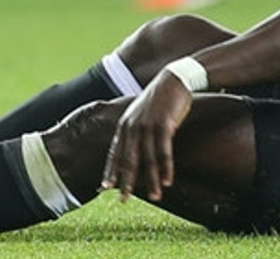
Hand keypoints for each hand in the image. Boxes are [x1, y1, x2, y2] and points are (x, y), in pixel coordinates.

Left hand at [101, 70, 192, 202]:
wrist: (174, 80)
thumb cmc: (159, 98)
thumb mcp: (141, 113)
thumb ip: (135, 128)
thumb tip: (132, 145)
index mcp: (125, 124)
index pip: (115, 153)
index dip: (110, 171)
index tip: (105, 187)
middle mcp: (133, 126)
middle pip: (128, 160)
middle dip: (127, 182)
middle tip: (124, 200)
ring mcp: (148, 126)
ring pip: (148, 159)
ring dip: (152, 180)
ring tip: (156, 196)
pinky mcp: (164, 125)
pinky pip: (164, 151)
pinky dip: (166, 167)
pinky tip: (168, 180)